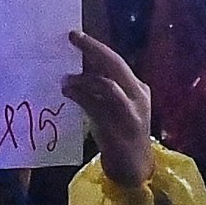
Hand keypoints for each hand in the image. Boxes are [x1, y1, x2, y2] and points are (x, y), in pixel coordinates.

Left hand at [63, 29, 156, 188]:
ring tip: (65, 79)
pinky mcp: (118, 129)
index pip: (117, 61)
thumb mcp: (116, 108)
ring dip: (83, 79)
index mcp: (139, 88)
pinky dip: (80, 97)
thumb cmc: (121, 136)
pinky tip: (68, 92)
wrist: (135, 168)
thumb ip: (103, 90)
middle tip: (72, 38)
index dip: (96, 47)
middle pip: (115, 65)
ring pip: (107, 85)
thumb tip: (78, 70)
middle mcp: (138, 97)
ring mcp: (130, 113)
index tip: (76, 36)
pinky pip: (96, 107)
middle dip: (93, 49)